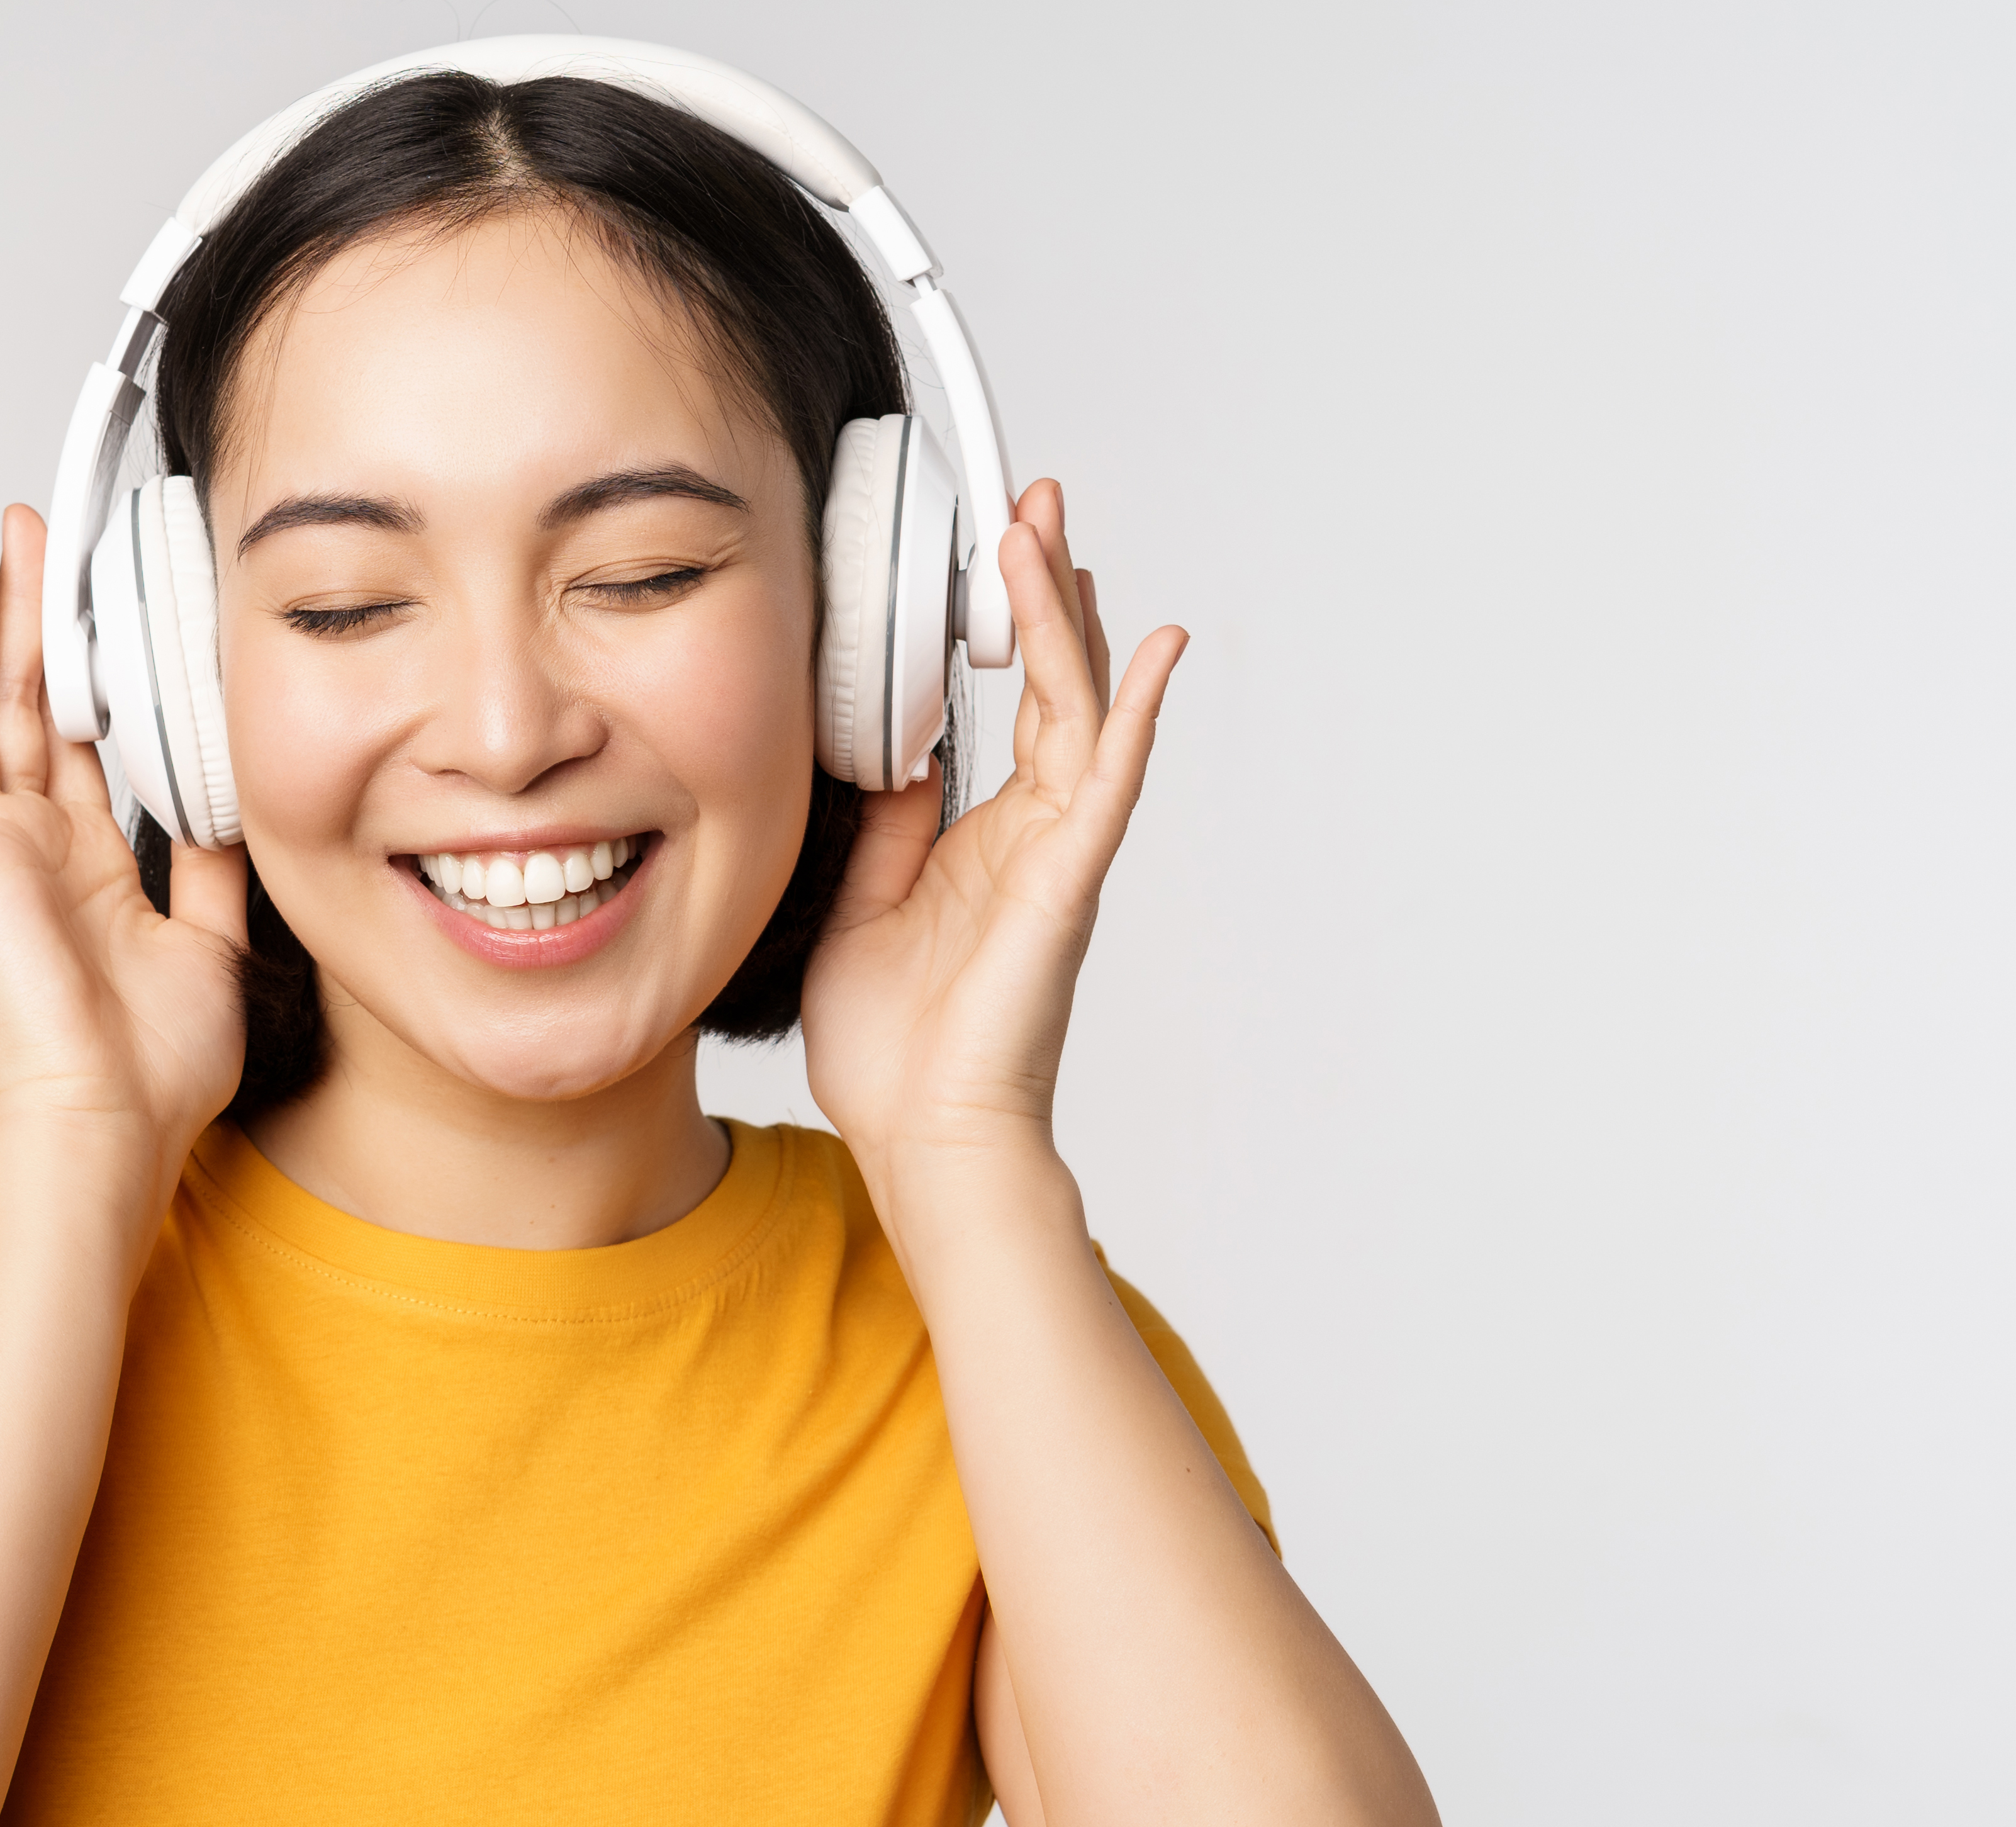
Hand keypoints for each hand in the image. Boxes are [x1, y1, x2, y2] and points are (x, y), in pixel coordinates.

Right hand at [0, 509, 254, 1173]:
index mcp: (90, 864)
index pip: (81, 738)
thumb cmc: (161, 1065)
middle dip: (28, 616)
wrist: (122, 1126)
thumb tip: (229, 805)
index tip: (101, 598)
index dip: (89, 667)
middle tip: (34, 533)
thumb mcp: (215, 942)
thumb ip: (212, 869)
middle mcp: (34, 850)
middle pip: (23, 704)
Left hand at [800, 479, 1187, 1177]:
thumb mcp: (857, 902)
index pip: (1013, 705)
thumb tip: (891, 745)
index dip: (1006, 624)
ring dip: (1062, 617)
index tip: (994, 545)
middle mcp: (1036, 834)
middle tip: (1033, 499)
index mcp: (988, 838)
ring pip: (1079, 708)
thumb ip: (882, 823)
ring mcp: (1059, 853)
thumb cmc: (897, 1050)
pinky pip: (1109, 781)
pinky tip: (1158, 650)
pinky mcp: (1066, 880)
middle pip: (1058, 684)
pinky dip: (1138, 712)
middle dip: (1045, 587)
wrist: (925, 1137)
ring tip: (1044, 530)